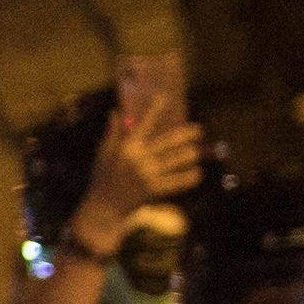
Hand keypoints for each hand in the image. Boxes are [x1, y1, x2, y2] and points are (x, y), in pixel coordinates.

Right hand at [85, 56, 205, 227]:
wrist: (103, 206)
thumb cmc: (102, 179)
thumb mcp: (102, 153)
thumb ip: (111, 132)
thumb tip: (115, 112)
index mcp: (128, 146)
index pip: (144, 124)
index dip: (155, 110)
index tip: (165, 97)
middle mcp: (140, 158)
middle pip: (168, 141)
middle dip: (185, 134)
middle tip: (199, 130)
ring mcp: (148, 174)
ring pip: (175, 161)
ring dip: (190, 155)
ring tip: (201, 151)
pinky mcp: (154, 190)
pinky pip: (176, 182)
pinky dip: (188, 179)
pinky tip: (198, 174)